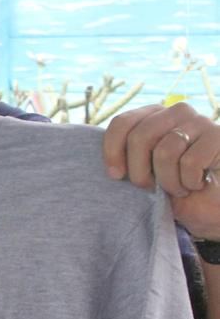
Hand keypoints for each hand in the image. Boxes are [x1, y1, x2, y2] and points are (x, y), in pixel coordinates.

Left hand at [103, 103, 219, 239]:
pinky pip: (189, 162)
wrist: (214, 207)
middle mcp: (176, 112)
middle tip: (151, 188)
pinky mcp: (217, 136)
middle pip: (139, 138)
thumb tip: (110, 164)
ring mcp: (199, 121)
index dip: (112, 151)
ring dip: (168, 182)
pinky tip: (198, 184)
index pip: (122, 123)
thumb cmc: (177, 189)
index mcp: (154, 116)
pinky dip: (189, 182)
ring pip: (164, 152)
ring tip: (178, 188)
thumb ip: (129, 159)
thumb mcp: (146, 173)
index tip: (115, 175)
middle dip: (140, 172)